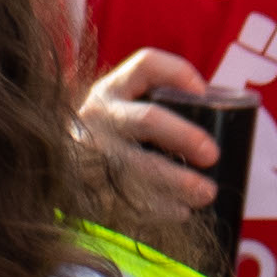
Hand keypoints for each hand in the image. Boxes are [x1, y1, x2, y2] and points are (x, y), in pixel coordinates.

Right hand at [75, 49, 221, 242]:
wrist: (56, 173)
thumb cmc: (110, 139)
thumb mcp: (122, 112)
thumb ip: (157, 109)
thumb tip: (220, 121)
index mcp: (112, 90)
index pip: (146, 64)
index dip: (178, 72)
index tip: (203, 92)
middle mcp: (98, 115)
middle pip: (147, 119)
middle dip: (184, 136)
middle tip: (212, 154)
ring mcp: (89, 153)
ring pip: (138, 166)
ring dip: (177, 181)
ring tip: (206, 192)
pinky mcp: (86, 187)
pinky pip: (127, 199)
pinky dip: (158, 208)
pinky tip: (180, 212)